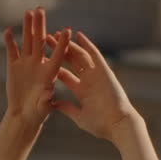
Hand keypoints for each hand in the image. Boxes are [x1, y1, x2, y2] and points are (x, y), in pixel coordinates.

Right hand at [2, 8, 71, 132]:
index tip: (67, 30)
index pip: (58, 54)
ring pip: (27, 42)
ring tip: (27, 12)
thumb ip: (46, 101)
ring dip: (27, 27)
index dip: (63, 43)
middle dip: (41, 25)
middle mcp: (39, 64)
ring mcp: (26, 63)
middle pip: (41, 41)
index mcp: (50, 72)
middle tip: (41, 9)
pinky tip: (7, 31)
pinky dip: (9, 42)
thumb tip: (48, 94)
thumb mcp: (43, 109)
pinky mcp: (13, 66)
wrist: (23, 114)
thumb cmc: (37, 113)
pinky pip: (12, 51)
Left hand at [47, 31, 142, 146]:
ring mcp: (97, 75)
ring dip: (70, 44)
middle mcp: (88, 80)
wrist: (118, 125)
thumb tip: (53, 104)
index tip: (42, 59)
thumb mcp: (79, 116)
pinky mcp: (105, 71)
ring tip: (58, 34)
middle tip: (47, 39)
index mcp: (82, 91)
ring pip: (80, 56)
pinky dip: (87, 45)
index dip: (54, 66)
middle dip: (59, 51)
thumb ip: (67, 108)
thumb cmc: (100, 125)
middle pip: (71, 62)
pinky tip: (78, 35)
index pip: (64, 75)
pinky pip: (95, 55)